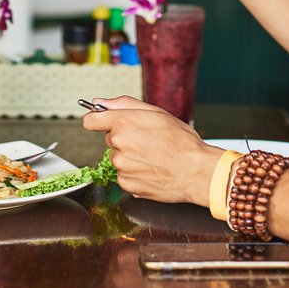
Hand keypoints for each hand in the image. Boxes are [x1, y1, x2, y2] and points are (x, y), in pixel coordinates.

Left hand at [81, 96, 221, 205]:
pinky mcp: (126, 185)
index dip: (97, 120)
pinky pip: (124, 175)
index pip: (91, 120)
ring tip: (153, 157)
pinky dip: (135, 173)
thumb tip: (99, 102)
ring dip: (130, 157)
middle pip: (110, 139)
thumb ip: (124, 104)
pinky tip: (152, 169)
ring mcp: (121, 167)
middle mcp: (118, 145)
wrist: (197, 171)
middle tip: (148, 140)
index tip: (102, 122)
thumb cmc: (182, 141)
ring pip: (118, 158)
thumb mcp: (156, 113)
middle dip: (125, 138)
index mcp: (123, 123)